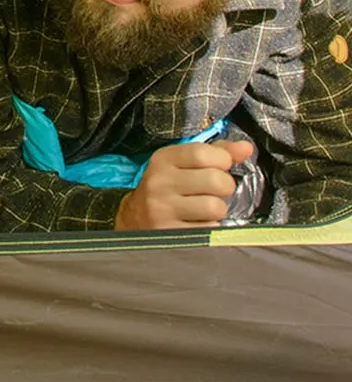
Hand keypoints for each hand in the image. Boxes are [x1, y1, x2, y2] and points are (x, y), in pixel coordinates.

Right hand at [114, 139, 254, 230]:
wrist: (135, 218)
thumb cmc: (167, 187)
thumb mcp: (183, 163)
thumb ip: (215, 153)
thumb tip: (246, 148)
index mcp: (164, 159)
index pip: (202, 153)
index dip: (222, 159)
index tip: (221, 165)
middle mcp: (160, 182)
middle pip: (215, 180)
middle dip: (224, 186)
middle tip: (215, 190)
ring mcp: (164, 209)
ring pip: (215, 207)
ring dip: (217, 209)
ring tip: (205, 207)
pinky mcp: (171, 233)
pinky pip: (209, 230)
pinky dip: (210, 227)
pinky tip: (197, 222)